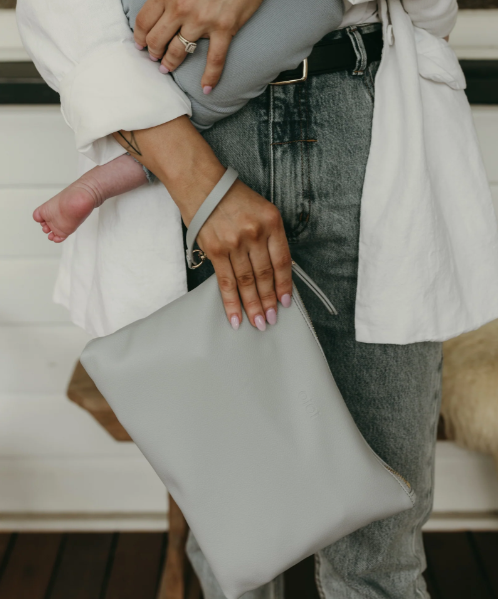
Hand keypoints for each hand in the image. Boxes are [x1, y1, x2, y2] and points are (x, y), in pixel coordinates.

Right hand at [112, 116, 292, 330]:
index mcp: (271, 222)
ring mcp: (235, 243)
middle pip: (265, 275)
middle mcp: (255, 233)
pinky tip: (235, 318)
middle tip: (271, 320)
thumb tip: (273, 270)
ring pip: (247, 282)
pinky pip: (226, 282)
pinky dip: (231, 302)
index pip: (283, 261)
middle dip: (269, 301)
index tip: (286, 302)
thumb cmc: (231, 196)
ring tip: (258, 324)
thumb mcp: (260, 209)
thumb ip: (268, 236)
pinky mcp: (215, 250)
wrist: (200, 182)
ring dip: (253, 306)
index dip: (285, 285)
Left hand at [134, 0, 262, 90]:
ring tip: (167, 69)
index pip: (144, 21)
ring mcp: (202, 20)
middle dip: (153, 52)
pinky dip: (210, 76)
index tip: (140, 43)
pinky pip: (215, 60)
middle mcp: (181, 7)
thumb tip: (159, 6)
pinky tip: (206, 88)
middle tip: (154, 58)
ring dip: (170, 64)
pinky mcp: (223, 29)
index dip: (140, 36)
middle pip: (157, 39)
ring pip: (178, 52)